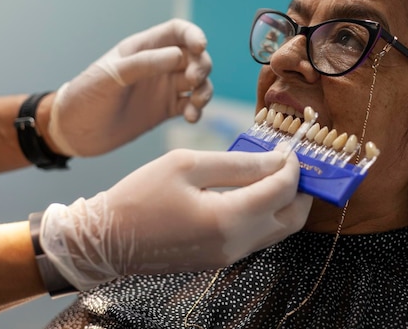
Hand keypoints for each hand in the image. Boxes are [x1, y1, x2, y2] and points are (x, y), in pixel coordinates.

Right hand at [38, 147, 311, 290]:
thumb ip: (238, 163)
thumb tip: (275, 160)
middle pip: (293, 217)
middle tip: (292, 165)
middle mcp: (236, 244)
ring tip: (274, 175)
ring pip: (279, 230)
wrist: (106, 240)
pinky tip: (252, 192)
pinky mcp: (221, 259)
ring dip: (286, 202)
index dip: (293, 166)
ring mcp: (229, 255)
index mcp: (228, 218)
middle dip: (301, 189)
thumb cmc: (140, 197)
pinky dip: (267, 214)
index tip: (288, 149)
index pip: (283, 190)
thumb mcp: (187, 165)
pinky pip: (259, 236)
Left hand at [48, 19, 212, 155]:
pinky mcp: (166, 110)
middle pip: (194, 57)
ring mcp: (163, 88)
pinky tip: (191, 118)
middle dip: (201, 66)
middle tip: (193, 81)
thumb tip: (180, 55)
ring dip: (204, 91)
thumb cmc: (86, 97)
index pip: (177, 31)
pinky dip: (197, 110)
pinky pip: (191, 105)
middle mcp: (158, 65)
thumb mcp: (112, 76)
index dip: (193, 35)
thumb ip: (145, 63)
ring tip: (195, 105)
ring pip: (198, 82)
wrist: (74, 132)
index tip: (200, 47)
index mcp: (143, 48)